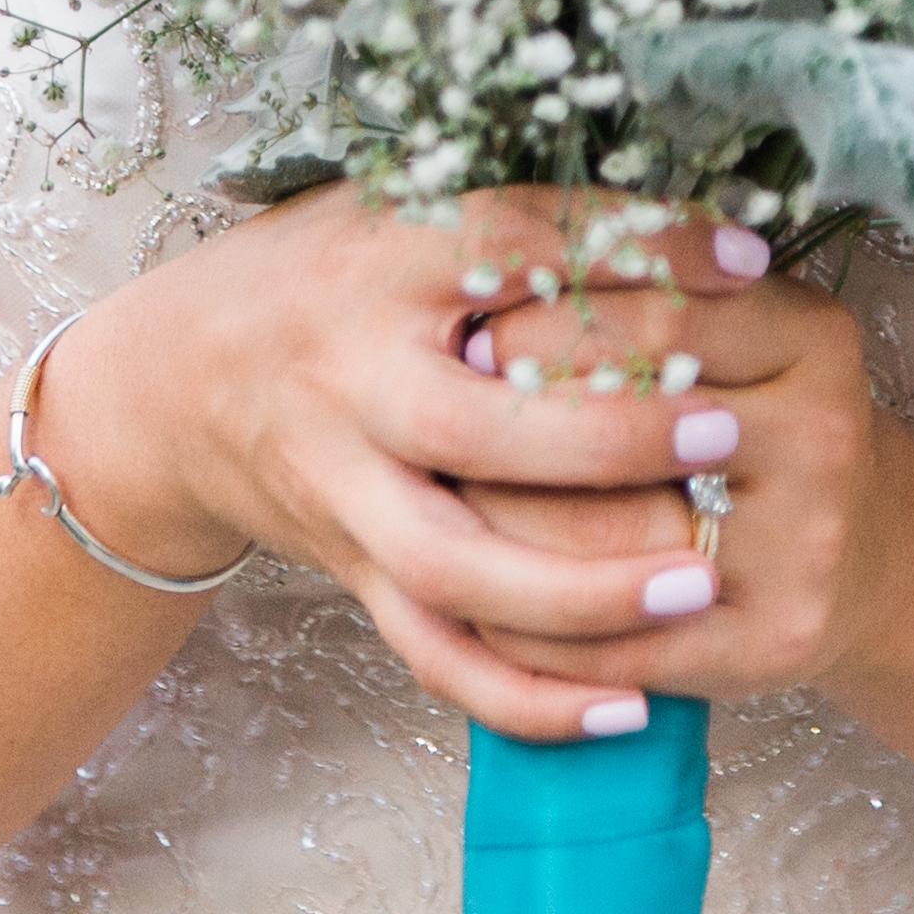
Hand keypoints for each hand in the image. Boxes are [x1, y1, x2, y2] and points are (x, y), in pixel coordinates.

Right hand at [33, 185, 804, 739]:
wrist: (168, 384)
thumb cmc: (322, 277)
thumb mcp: (398, 208)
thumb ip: (524, 216)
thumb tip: (697, 217)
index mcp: (376, 267)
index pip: (511, 244)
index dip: (633, 252)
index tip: (745, 262)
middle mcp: (350, 385)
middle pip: (476, 428)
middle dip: (609, 438)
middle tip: (728, 432)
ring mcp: (343, 492)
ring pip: (455, 568)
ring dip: (581, 591)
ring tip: (695, 585)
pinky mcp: (350, 573)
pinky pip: (436, 655)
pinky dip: (527, 695)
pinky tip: (625, 706)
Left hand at [458, 241, 890, 714]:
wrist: (869, 547)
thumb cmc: (764, 419)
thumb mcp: (743, 331)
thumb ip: (652, 296)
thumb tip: (494, 295)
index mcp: (811, 339)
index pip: (660, 316)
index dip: (552, 325)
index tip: (474, 330)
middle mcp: (822, 437)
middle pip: (629, 426)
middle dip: (516, 426)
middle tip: (444, 418)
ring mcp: (805, 547)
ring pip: (612, 544)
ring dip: (504, 529)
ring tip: (444, 503)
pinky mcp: (775, 640)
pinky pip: (624, 644)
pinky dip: (539, 631)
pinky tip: (485, 601)